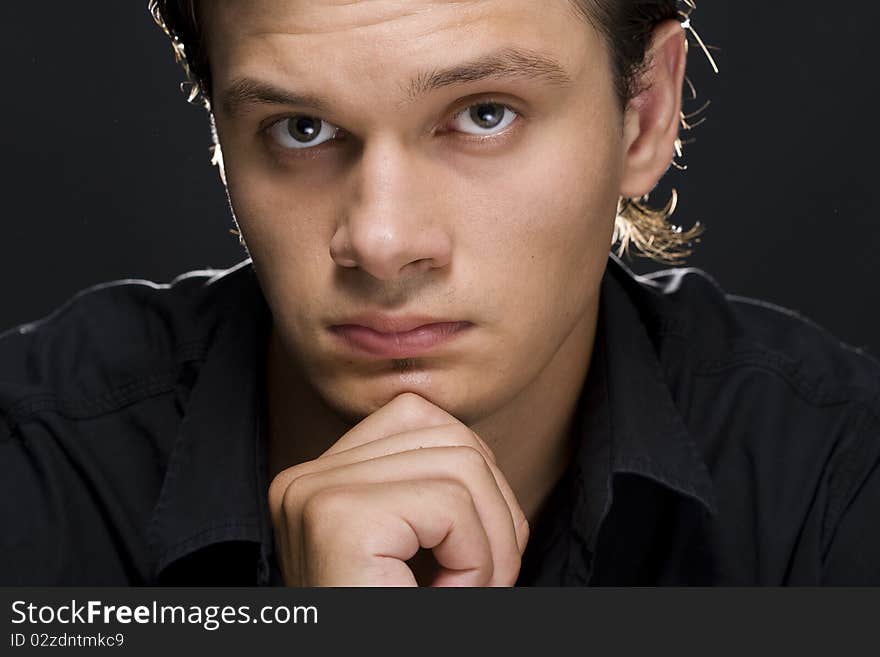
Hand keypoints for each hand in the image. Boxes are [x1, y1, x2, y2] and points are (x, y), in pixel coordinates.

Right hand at [267, 392, 529, 585]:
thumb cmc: (397, 621)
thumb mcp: (415, 549)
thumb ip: (432, 488)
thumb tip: (480, 450)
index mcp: (319, 479)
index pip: (421, 418)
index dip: (473, 477)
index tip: (468, 545)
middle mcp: (305, 478)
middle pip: (450, 437)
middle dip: (495, 511)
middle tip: (481, 578)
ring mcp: (315, 494)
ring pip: (462, 465)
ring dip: (490, 541)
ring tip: (463, 593)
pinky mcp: (339, 520)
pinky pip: (451, 504)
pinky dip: (476, 559)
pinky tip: (446, 599)